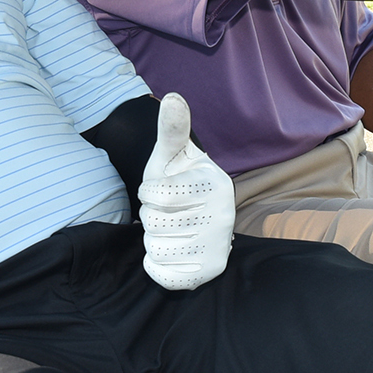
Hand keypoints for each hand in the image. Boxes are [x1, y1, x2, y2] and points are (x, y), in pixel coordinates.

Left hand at [139, 93, 235, 289]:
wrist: (202, 217)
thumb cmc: (181, 183)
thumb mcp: (173, 156)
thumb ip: (171, 129)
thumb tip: (171, 97)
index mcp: (214, 184)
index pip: (154, 194)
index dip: (149, 192)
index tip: (161, 190)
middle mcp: (223, 217)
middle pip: (153, 222)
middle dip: (151, 216)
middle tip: (168, 212)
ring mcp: (218, 248)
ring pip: (155, 247)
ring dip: (153, 239)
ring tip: (171, 229)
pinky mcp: (208, 273)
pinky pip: (162, 274)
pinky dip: (156, 265)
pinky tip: (171, 251)